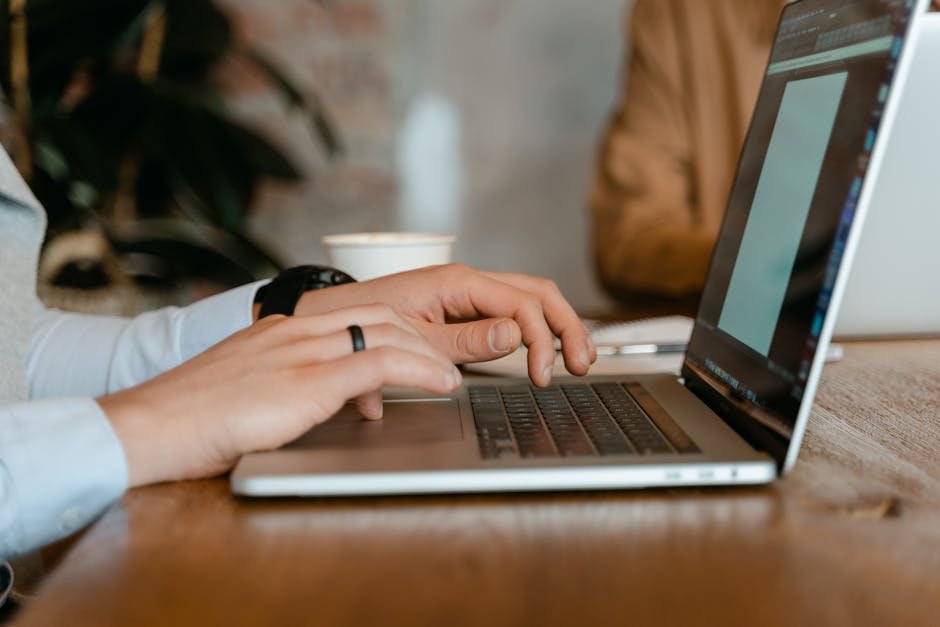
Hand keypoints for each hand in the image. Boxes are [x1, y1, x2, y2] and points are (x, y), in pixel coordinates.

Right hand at [98, 306, 461, 486]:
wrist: (152, 426)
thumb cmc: (191, 418)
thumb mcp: (246, 389)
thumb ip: (282, 384)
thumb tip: (316, 402)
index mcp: (280, 329)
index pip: (353, 314)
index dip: (395, 328)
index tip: (418, 346)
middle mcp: (295, 331)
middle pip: (379, 315)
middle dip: (421, 336)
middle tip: (445, 360)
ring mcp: (302, 352)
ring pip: (386, 331)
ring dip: (429, 351)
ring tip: (450, 374)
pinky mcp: (307, 381)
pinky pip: (380, 364)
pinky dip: (420, 370)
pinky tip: (441, 384)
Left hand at [294, 264, 596, 385]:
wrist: (332, 316)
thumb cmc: (363, 322)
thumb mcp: (414, 337)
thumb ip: (465, 340)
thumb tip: (514, 336)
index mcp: (458, 282)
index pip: (521, 305)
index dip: (541, 340)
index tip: (541, 375)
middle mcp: (468, 281)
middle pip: (538, 293)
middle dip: (567, 326)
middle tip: (581, 363)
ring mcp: (468, 293)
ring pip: (530, 298)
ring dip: (559, 325)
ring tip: (577, 356)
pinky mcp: (464, 307)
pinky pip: (512, 309)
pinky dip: (537, 327)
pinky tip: (548, 347)